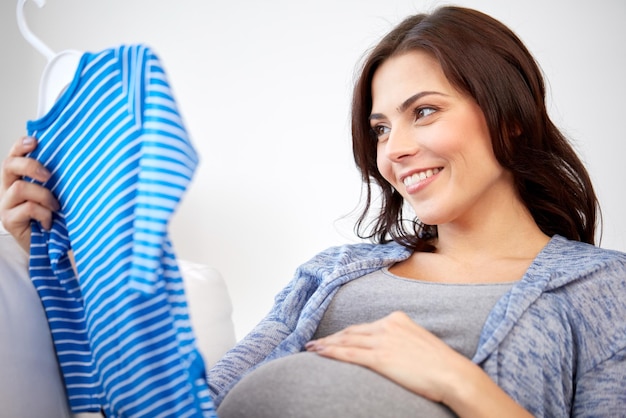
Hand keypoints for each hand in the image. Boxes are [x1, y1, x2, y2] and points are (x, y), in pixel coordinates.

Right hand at [0, 136, 58, 251]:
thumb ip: (55, 179)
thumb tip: (75, 158)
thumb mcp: (57, 193)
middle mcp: (7, 188)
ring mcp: (5, 205)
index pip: (13, 155)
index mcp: (18, 178)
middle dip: (30, 166)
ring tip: (56, 207)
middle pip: (8, 166)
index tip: (35, 141)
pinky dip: (44, 213)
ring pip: (21, 188)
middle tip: (50, 176)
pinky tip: (50, 222)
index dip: (21, 146)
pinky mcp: (8, 220)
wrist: (51, 247)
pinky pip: (27, 208)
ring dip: (44, 196)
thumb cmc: (56, 217)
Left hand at [305, 311, 532, 416]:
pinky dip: (330, 352)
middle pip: (352, 332)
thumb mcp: (419, 343)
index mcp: (397, 319)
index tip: (334, 337)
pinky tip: (318, 353)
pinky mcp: (380, 357)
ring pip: (346, 341)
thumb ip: (402, 341)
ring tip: (311, 348)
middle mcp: (387, 325)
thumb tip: (391, 350)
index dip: (346, 333)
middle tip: (315, 343)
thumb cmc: (441, 365)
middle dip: (332, 338)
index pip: (364, 326)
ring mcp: (383, 340)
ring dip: (326, 344)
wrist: (453, 374)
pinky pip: (348, 353)